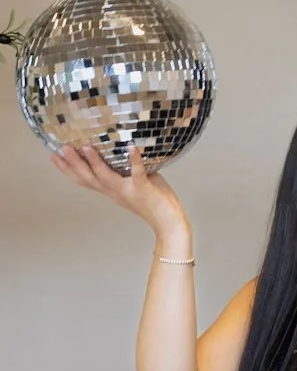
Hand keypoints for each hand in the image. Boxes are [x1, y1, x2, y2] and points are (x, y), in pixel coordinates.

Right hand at [50, 142, 186, 237]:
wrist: (170, 224)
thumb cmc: (155, 203)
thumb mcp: (135, 185)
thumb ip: (127, 171)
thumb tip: (127, 148)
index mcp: (111, 192)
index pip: (84, 180)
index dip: (67, 169)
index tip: (53, 156)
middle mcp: (115, 192)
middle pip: (88, 178)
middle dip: (73, 164)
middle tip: (61, 148)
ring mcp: (127, 191)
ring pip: (105, 177)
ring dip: (95, 162)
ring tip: (85, 147)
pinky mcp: (143, 189)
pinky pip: (137, 173)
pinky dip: (134, 160)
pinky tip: (131, 147)